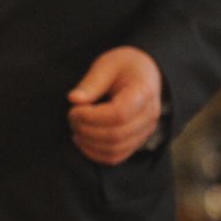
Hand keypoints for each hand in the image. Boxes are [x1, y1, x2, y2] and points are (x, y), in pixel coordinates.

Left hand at [67, 46, 163, 164]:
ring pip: (115, 149)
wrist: (146, 72)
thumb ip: (91, 82)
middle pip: (116, 134)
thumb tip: (73, 99)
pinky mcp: (137, 140)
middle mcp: (149, 116)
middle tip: (71, 117)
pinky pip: (117, 156)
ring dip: (89, 143)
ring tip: (75, 128)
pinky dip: (96, 154)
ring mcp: (145, 131)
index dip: (92, 116)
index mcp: (143, 92)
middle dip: (86, 129)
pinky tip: (82, 141)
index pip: (119, 114)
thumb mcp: (107, 64)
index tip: (74, 109)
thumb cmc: (125, 66)